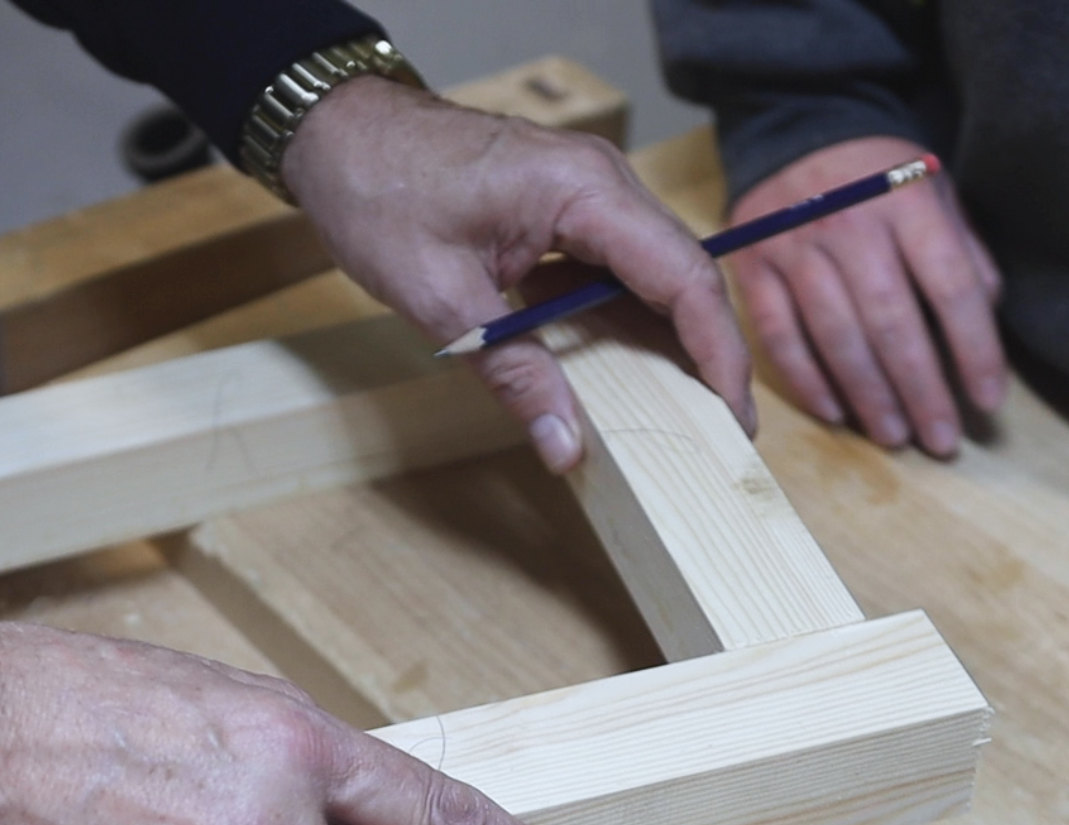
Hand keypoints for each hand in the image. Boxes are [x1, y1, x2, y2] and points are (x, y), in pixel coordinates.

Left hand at [282, 76, 754, 472]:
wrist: (336, 135)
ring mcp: (586, 193)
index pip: (683, 276)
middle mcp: (601, 183)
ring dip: (674, 342)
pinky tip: (626, 374)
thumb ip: (512, 374)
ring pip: (656, 274)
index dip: (718, 353)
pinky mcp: (564, 209)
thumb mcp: (440, 300)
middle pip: (685, 275)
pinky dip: (629, 322)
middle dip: (710, 356)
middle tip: (722, 433)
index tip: (731, 416)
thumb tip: (566, 446)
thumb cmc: (379, 193)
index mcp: (584, 192)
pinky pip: (617, 269)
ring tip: (688, 414)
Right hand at [726, 136, 1004, 457]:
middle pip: (891, 322)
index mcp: (907, 202)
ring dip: (867, 395)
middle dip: (919, 389)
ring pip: (836, 335)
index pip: (950, 287)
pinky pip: (779, 335)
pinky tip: (834, 412)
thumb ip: (963, 254)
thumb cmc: (880, 175)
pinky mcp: (754, 266)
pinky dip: (806, 380)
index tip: (986, 401)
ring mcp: (795, 246)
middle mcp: (850, 224)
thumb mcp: (936, 192)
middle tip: (939, 440)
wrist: (798, 130)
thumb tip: (983, 320)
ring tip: (893, 436)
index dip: (973, 350)